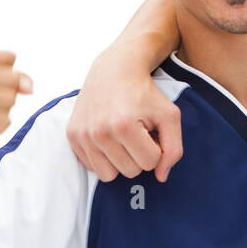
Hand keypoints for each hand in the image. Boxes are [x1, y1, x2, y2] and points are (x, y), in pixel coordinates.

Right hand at [66, 42, 182, 182]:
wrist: (114, 70)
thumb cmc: (146, 94)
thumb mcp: (169, 115)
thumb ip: (174, 148)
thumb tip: (161, 177)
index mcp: (125, 126)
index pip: (151, 163)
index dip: (156, 147)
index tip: (152, 131)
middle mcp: (99, 132)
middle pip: (130, 172)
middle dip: (139, 155)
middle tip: (137, 132)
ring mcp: (83, 135)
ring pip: (109, 176)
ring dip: (121, 161)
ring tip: (123, 138)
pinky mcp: (72, 136)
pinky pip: (92, 167)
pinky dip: (104, 157)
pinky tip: (109, 138)